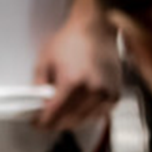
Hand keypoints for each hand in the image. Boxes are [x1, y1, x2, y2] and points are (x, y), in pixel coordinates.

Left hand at [33, 6, 120, 131]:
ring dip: (69, 121)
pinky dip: (86, 115)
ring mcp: (105, 94)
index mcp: (73, 82)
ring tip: (60, 113)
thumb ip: (39, 85)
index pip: (53, 115)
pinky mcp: (114, 95)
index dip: (42, 122)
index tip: (36, 123)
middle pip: (68, 121)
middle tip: (45, 119)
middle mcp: (92, 91)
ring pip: (83, 121)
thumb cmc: (72, 40)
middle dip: (54, 123)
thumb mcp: (46, 60)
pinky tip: (77, 108)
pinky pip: (97, 115)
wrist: (96, 28)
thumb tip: (37, 103)